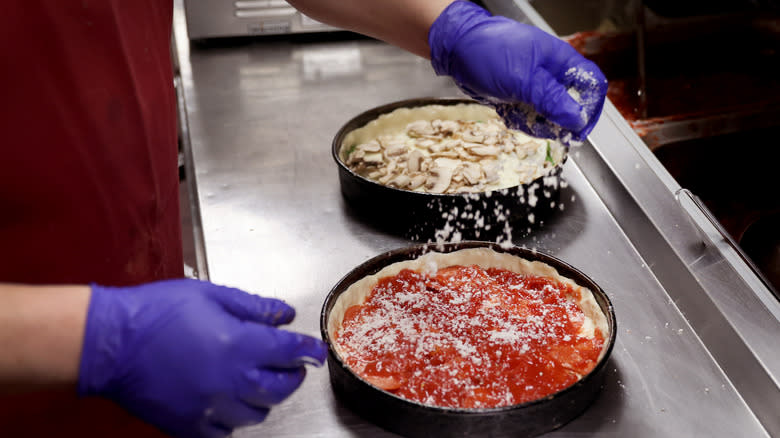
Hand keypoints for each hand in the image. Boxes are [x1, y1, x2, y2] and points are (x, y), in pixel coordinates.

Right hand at [78, 279, 326, 437]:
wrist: (109, 343)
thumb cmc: (155, 313)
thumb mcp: (211, 294)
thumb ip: (254, 307)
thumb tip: (283, 314)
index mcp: (239, 344)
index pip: (290, 352)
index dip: (308, 350)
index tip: (315, 350)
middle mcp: (231, 381)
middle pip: (281, 388)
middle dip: (292, 376)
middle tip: (290, 365)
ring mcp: (210, 407)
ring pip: (257, 414)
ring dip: (264, 398)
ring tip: (257, 382)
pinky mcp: (189, 425)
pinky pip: (225, 432)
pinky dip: (233, 420)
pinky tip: (228, 403)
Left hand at [429, 1, 607, 142]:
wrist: (456, 50)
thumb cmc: (490, 54)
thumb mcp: (524, 80)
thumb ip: (552, 100)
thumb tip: (577, 119)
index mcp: (560, 62)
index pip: (592, 85)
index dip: (590, 108)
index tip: (579, 129)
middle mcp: (551, 75)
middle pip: (570, 107)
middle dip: (556, 121)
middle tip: (539, 124)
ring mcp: (535, 87)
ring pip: (549, 116)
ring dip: (535, 123)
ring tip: (517, 114)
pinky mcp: (519, 97)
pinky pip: (529, 117)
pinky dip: (520, 120)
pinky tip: (508, 113)